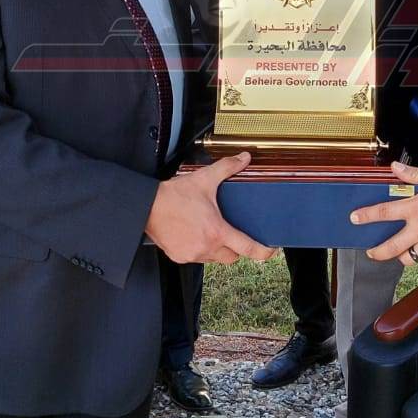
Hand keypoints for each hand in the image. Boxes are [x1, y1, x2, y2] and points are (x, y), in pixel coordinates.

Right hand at [145, 152, 274, 264]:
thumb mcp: (205, 178)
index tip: (270, 250)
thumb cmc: (175, 195)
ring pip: (214, 259)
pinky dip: (200, 250)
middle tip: (233, 234)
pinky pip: (197, 258)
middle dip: (236, 248)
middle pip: (232, 257)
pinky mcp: (179, 257)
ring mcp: (192, 254)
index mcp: (217, 231)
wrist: (147, 206)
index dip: (263, 251)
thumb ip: (227, 168)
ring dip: (217, 249)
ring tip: (212, 232)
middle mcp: (206, 247)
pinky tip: (196, 235)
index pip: (248, 248)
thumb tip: (244, 158)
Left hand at [350, 161, 417, 267]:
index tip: (355, 219)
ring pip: (406, 258)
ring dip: (399, 256)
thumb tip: (394, 168)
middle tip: (371, 251)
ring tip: (396, 252)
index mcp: (416, 209)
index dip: (366, 216)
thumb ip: (414, 174)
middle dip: (376, 251)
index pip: (384, 212)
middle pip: (390, 247)